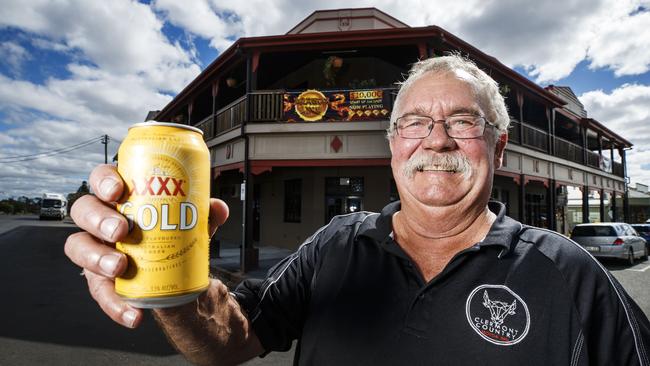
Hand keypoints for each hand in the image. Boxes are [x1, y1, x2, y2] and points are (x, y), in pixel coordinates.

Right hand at [64, 164, 228, 327]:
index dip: (104, 180)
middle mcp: (101, 219)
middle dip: (99, 219)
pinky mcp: (98, 278)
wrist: (173, 272)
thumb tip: (217, 209)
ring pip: (78, 247)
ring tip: (120, 267)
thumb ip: (203, 215)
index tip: (118, 190)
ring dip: (96, 257)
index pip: (101, 178)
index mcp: (120, 196)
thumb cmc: (169, 233)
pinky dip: (115, 304)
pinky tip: (133, 313)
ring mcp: (96, 248)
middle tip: (121, 230)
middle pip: (83, 210)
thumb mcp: (188, 222)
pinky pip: (99, 290)